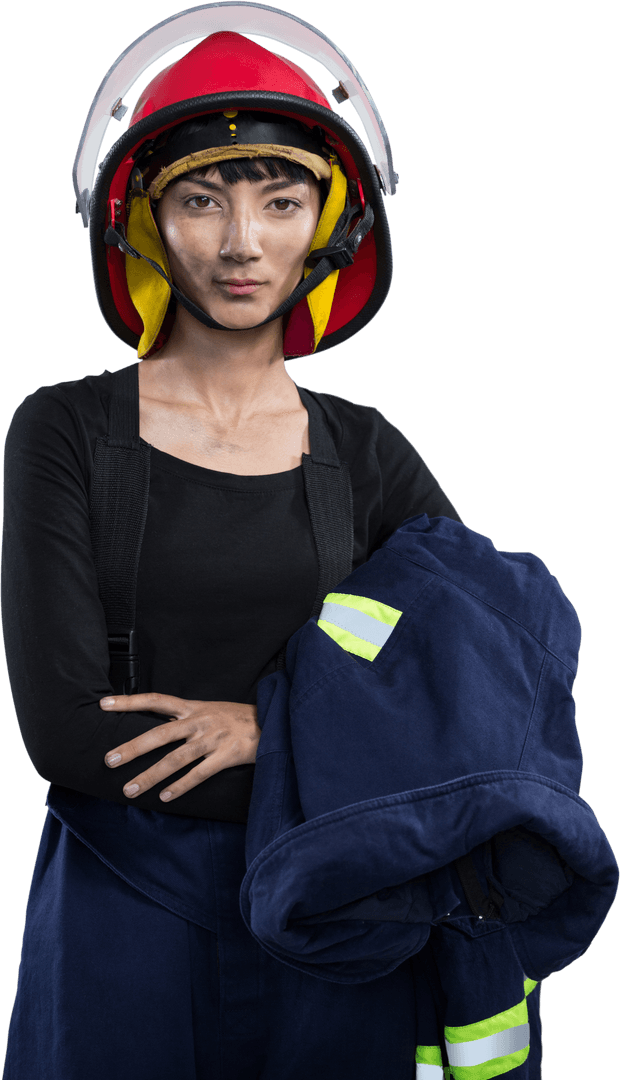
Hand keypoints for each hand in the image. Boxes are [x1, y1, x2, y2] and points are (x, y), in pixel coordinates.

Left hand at [100, 693, 259, 802]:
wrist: (274, 721)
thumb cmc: (239, 719)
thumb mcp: (210, 710)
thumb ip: (186, 719)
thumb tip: (156, 732)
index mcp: (193, 707)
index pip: (156, 700)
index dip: (129, 701)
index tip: (104, 704)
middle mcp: (199, 721)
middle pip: (159, 734)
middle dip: (132, 748)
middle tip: (108, 760)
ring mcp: (213, 739)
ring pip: (175, 759)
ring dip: (150, 776)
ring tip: (130, 789)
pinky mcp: (227, 756)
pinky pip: (199, 774)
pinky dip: (180, 787)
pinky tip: (164, 797)